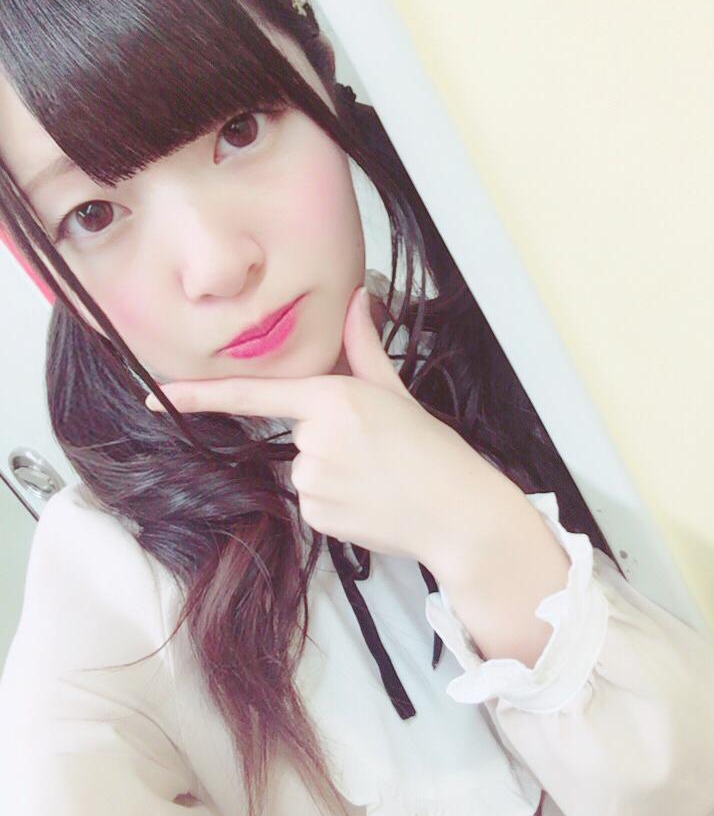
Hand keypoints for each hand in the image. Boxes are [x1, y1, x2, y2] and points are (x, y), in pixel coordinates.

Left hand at [144, 284, 488, 568]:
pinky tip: (370, 502)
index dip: (197, 395)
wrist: (457, 512)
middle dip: (327, 440)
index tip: (155, 396)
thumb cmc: (432, 450)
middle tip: (376, 451)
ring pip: (302, 470)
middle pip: (295, 435)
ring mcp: (312, 481)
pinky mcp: (317, 517)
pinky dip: (335, 502)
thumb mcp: (395, 393)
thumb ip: (363, 347)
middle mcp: (314, 439)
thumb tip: (357, 299)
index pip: (251, 395)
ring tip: (378, 478)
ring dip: (332, 473)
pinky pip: (311, 503)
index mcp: (332, 399)